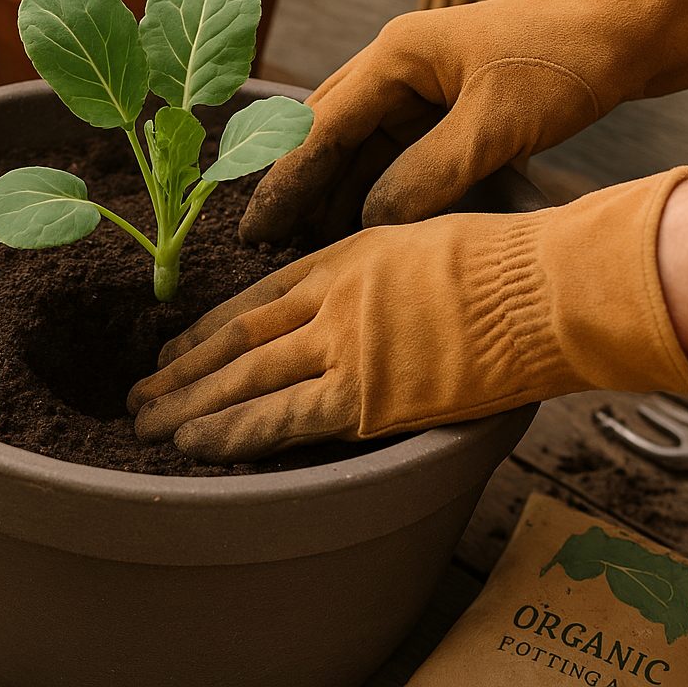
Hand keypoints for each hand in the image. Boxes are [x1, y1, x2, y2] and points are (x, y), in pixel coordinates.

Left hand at [130, 168, 687, 463]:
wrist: (548, 287)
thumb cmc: (508, 262)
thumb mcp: (424, 242)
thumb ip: (376, 274)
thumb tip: (360, 299)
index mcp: (343, 258)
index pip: (255, 302)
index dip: (208, 331)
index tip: (174, 351)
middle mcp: (329, 300)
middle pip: (236, 342)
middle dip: (181, 372)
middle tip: (138, 396)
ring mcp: (344, 346)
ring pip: (245, 379)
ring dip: (190, 406)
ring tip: (147, 425)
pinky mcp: (367, 396)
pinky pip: (284, 419)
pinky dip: (235, 433)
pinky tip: (198, 444)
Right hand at [241, 0, 687, 240]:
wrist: (633, 24)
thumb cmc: (566, 60)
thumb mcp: (496, 125)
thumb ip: (428, 175)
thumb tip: (370, 223)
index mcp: (394, 56)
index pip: (319, 127)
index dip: (284, 182)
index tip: (253, 229)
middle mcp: (396, 66)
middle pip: (327, 135)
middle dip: (296, 190)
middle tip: (265, 247)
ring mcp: (423, 83)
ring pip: (360, 147)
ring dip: (335, 193)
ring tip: (308, 247)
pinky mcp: (450, 103)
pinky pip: (397, 152)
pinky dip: (378, 188)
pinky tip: (367, 225)